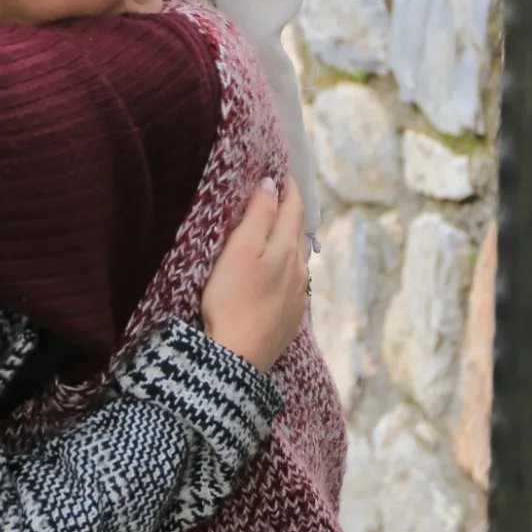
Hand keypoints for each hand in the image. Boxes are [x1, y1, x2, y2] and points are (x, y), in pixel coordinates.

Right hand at [198, 178, 308, 370]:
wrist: (238, 357)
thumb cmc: (232, 300)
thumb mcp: (240, 250)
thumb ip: (258, 215)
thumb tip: (272, 185)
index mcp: (287, 249)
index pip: (293, 208)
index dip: (288, 188)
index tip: (281, 174)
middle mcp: (299, 270)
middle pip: (298, 233)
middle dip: (290, 212)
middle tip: (280, 197)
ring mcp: (297, 296)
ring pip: (297, 260)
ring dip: (288, 242)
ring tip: (277, 233)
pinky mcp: (289, 318)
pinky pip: (292, 284)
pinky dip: (285, 270)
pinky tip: (276, 275)